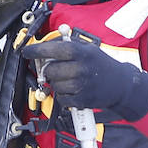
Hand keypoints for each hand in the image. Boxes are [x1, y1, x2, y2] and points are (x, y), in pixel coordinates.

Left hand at [22, 37, 147, 120]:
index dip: (36, 50)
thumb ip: (68, 47)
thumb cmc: (102, 65)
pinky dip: (64, 95)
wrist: (122, 85)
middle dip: (50, 70)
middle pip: (50, 70)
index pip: (53, 49)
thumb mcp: (89, 49)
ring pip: (53, 85)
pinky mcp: (81, 101)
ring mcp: (80, 86)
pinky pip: (60, 98)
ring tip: (70, 79)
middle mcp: (80, 69)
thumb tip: (45, 46)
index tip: (26, 51)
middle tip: (58, 69)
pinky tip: (74, 90)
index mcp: (81, 53)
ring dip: (57, 83)